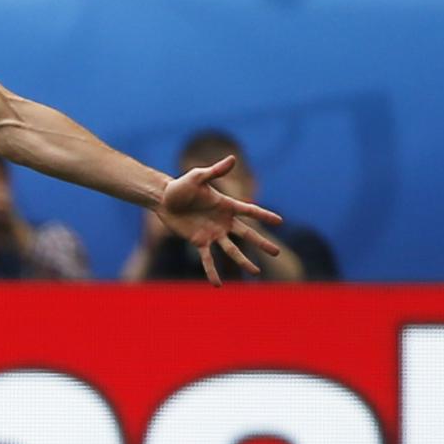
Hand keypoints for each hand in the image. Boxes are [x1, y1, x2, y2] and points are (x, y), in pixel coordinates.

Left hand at [152, 155, 283, 285]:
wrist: (164, 199)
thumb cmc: (182, 186)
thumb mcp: (197, 177)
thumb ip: (214, 171)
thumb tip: (232, 159)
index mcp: (227, 205)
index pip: (250, 212)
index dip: (264, 216)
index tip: (280, 221)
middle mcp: (223, 221)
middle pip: (246, 234)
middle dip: (261, 243)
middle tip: (276, 253)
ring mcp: (213, 233)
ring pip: (231, 250)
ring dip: (243, 261)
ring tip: (256, 272)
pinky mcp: (199, 241)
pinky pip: (208, 259)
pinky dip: (212, 271)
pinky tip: (218, 285)